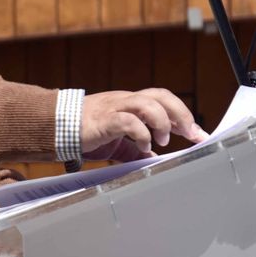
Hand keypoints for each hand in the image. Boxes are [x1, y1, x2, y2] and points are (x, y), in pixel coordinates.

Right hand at [80, 89, 205, 161]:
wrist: (56, 126)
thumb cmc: (86, 133)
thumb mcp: (117, 144)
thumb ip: (134, 150)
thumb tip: (152, 160)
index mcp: (130, 104)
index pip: (163, 101)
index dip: (183, 116)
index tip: (199, 134)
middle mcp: (125, 101)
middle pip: (161, 96)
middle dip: (181, 114)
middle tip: (191, 134)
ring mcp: (115, 107)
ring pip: (147, 103)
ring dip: (161, 122)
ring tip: (163, 140)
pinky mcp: (104, 120)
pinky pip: (128, 121)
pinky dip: (141, 133)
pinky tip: (144, 146)